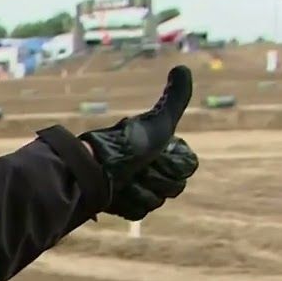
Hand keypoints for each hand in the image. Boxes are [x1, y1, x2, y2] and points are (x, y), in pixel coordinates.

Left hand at [79, 65, 199, 220]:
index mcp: (164, 150)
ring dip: (139, 190)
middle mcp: (153, 168)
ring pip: (156, 200)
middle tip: (137, 168)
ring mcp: (138, 187)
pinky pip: (138, 211)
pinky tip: (116, 193)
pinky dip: (127, 203)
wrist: (94, 168)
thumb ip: (175, 98)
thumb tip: (183, 68)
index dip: (171, 163)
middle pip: (174, 187)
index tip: (155, 154)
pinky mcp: (124, 204)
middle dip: (155, 178)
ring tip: (123, 180)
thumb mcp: (159, 122)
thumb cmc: (129, 144)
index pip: (187, 168)